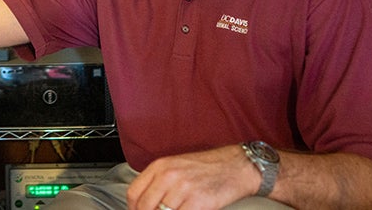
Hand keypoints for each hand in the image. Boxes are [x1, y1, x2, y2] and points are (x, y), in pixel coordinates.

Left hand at [126, 145, 259, 209]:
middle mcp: (169, 175)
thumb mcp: (177, 166)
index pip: (134, 193)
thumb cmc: (209, 167)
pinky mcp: (197, 202)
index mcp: (160, 166)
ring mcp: (183, 189)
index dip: (133, 208)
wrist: (237, 166)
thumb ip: (159, 182)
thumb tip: (145, 202)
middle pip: (144, 206)